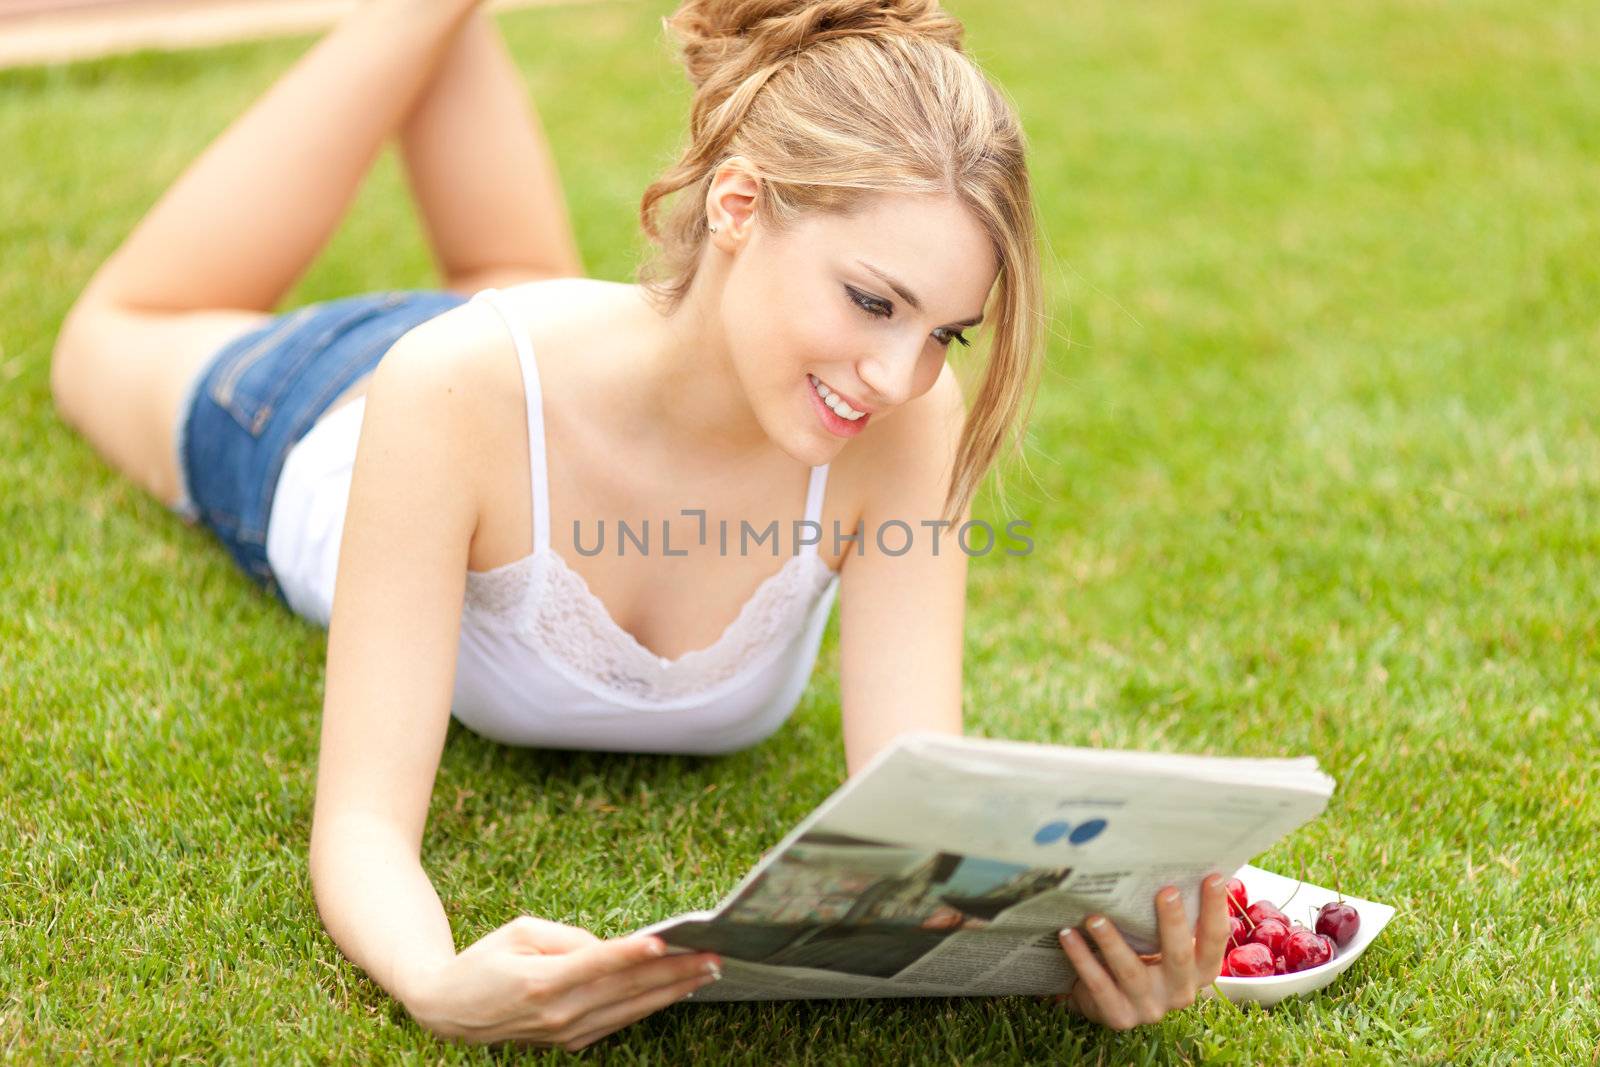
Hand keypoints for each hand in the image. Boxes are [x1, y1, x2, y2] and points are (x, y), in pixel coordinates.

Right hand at [404, 916, 721, 1050]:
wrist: (450, 1010)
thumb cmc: (486, 960)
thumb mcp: (520, 932)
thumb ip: (566, 937)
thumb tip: (609, 947)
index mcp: (541, 981)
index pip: (597, 963)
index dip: (631, 952)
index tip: (666, 940)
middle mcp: (558, 1012)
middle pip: (626, 989)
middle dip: (674, 971)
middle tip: (713, 955)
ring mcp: (566, 1032)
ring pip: (631, 1009)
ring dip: (673, 990)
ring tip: (708, 971)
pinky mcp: (571, 1042)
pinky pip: (619, 1021)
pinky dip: (650, 1006)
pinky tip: (677, 990)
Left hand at [1054, 874, 1228, 1030]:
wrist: (1106, 1001)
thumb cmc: (1141, 957)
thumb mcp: (1161, 943)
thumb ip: (1172, 918)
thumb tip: (1174, 861)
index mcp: (1199, 971)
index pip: (1214, 940)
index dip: (1216, 910)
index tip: (1214, 876)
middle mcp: (1180, 992)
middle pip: (1180, 956)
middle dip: (1174, 923)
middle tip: (1166, 891)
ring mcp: (1150, 1007)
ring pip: (1132, 972)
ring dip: (1112, 942)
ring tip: (1095, 917)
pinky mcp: (1119, 1016)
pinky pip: (1098, 984)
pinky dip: (1082, 959)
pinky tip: (1069, 935)